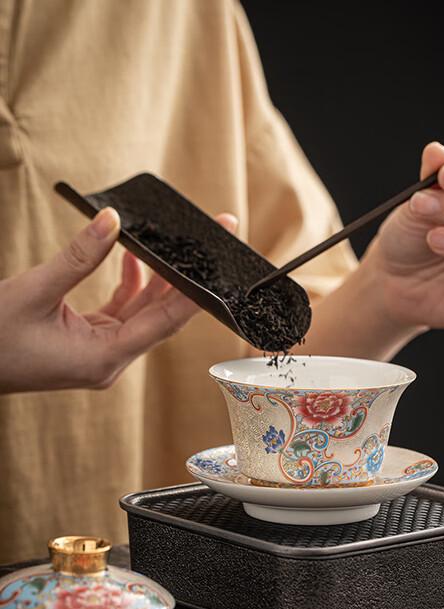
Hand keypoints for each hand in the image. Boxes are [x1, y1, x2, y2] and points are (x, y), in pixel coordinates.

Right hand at [0, 208, 237, 392]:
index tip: (219, 263)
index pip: (164, 322)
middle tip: (211, 241)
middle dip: (185, 278)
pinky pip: (120, 314)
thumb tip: (112, 221)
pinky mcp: (88, 345)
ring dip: (155, 279)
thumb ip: (77, 257)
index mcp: (103, 358)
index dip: (195, 290)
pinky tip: (133, 259)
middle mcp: (109, 361)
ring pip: (142, 314)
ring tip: (171, 244)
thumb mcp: (33, 292)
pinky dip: (129, 287)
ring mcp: (100, 355)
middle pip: (160, 317)